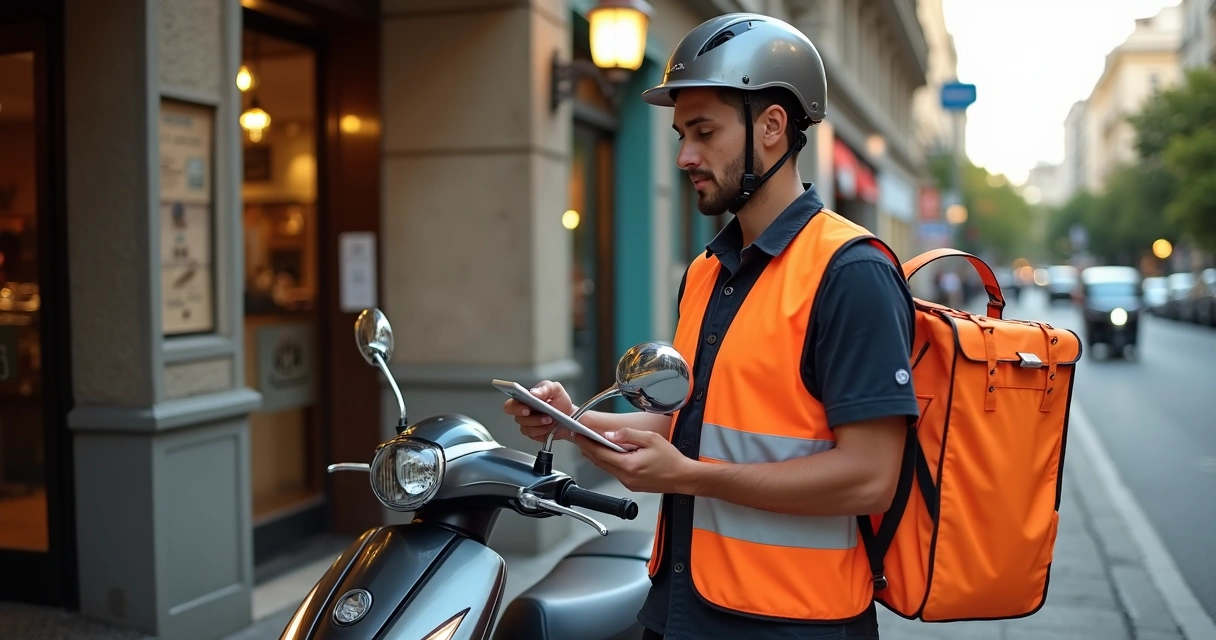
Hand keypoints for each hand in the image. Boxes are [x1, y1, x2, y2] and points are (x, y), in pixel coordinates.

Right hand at [502, 380, 578, 443]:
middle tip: (541, 415)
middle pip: (517, 417)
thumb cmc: (560, 401)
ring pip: (526, 427)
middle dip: (528, 418)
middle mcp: (523, 412)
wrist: (570, 415)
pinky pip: (533, 434)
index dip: (515, 407)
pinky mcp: (534, 433)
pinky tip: (550, 426)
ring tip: (550, 419)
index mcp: (524, 399)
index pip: (511, 404)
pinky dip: (542, 430)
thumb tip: (534, 392)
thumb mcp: (555, 389)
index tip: (525, 408)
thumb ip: (545, 387)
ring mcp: (528, 424)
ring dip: (539, 423)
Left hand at [576, 429, 697, 493]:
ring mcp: (628, 483)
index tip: (578, 434)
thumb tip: (610, 434)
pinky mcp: (631, 485)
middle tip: (580, 437)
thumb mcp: (650, 438)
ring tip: (591, 443)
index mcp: (628, 465)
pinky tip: (608, 453)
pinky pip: (615, 472)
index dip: (587, 443)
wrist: (683, 477)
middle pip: (600, 461)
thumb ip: (628, 435)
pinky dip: (608, 462)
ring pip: (606, 467)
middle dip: (588, 448)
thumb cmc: (671, 459)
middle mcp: (625, 477)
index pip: (600, 453)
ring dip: (597, 455)